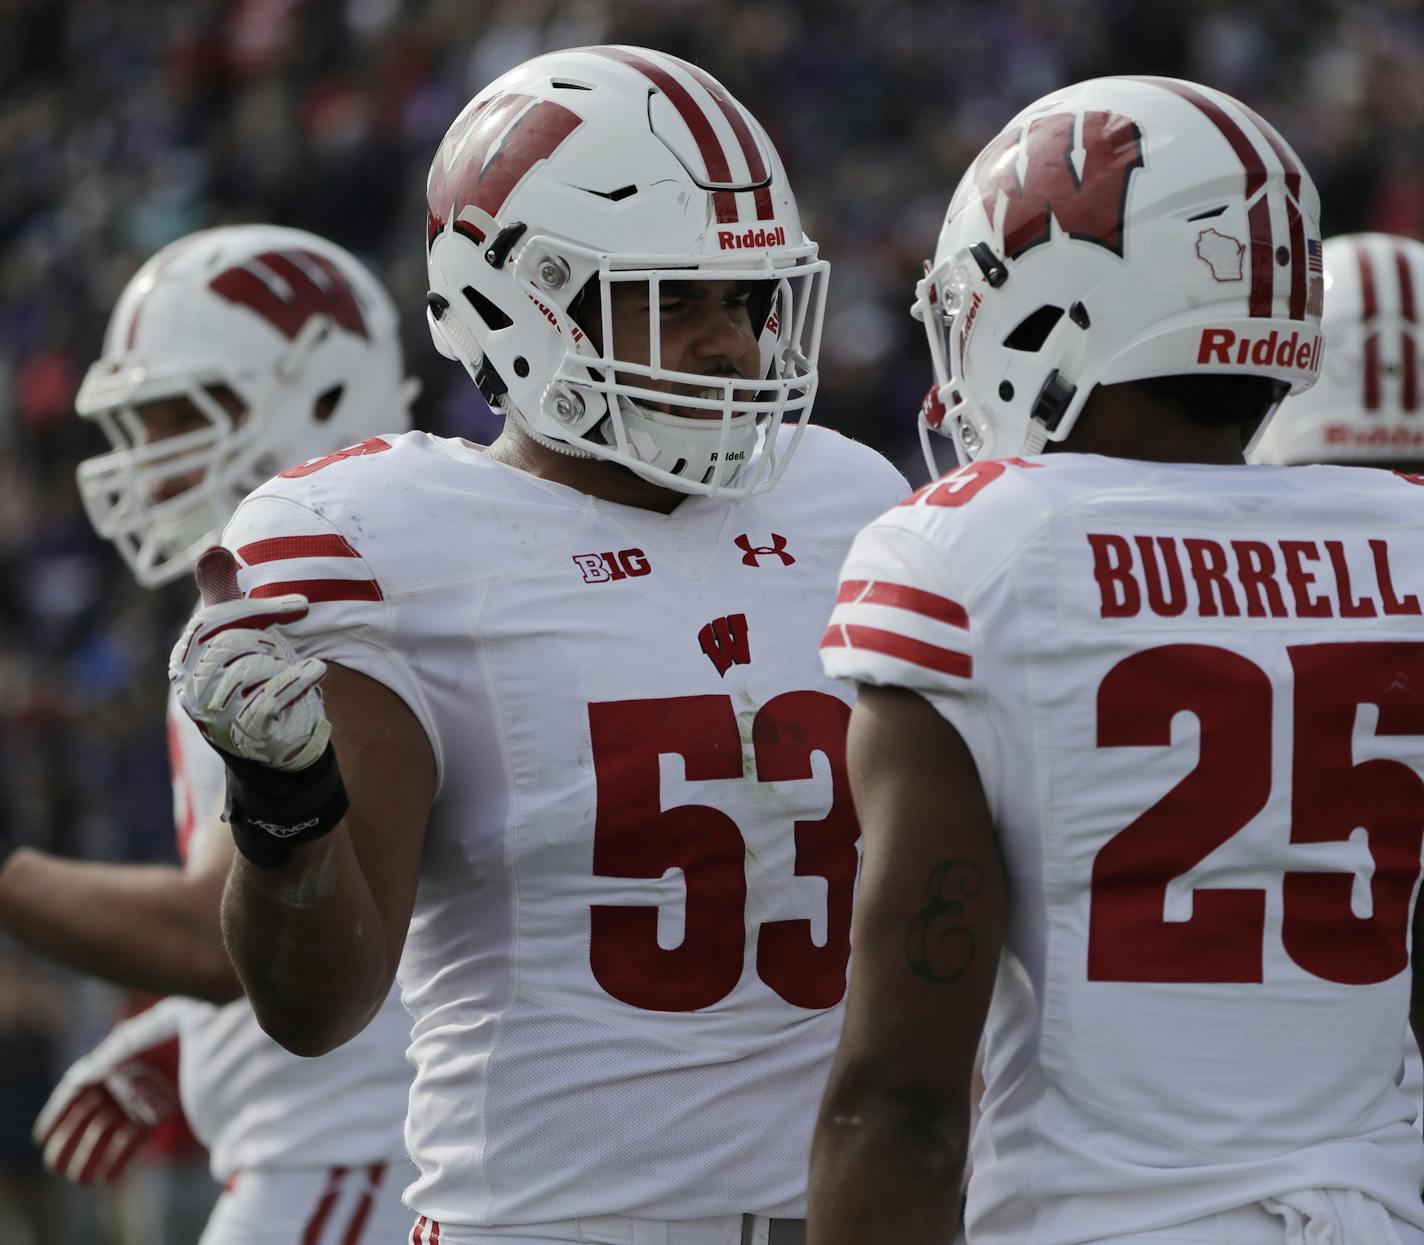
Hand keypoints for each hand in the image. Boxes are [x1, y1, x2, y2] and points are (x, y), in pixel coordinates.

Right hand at [34, 1004, 184, 1184]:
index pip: (77, 1086)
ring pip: (107, 1130)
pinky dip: (118, 1156)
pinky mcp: (163, 1110)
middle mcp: (125, 1078)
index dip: (58, 1112)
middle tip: (55, 1162)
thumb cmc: (188, 1018)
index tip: (42, 1135)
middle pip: (88, 1114)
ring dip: (91, 1154)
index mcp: (115, 1056)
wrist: (227, 1028)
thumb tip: (88, 1073)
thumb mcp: (150, 1029)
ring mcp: (142, 1096)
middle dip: (70, 1140)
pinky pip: (134, 1137)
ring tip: (77, 1177)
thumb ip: (118, 1049)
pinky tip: (104, 1175)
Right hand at [168, 547, 329, 772]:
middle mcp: (192, 687)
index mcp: (187, 657)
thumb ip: (222, 592)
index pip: (217, 621)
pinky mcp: (242, 733)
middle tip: (284, 649)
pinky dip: (295, 682)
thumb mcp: (235, 632)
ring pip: (252, 669)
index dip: (261, 609)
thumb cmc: (250, 677)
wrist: (271, 742)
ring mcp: (215, 713)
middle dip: (268, 640)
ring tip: (293, 672)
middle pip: (233, 642)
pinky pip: (268, 700)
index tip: (303, 606)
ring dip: (281, 665)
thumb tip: (213, 547)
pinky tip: (317, 671)